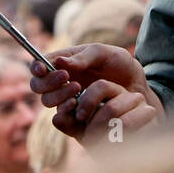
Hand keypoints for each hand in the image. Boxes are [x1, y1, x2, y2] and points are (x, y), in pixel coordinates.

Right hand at [29, 44, 162, 143]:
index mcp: (65, 62)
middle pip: (38, 85)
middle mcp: (61, 82)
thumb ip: (85, 57)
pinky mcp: (74, 115)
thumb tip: (60, 62)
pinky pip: (59, 117)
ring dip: (58, 95)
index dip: (36, 67)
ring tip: (78, 89)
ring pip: (46, 101)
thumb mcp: (106, 54)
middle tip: (67, 78)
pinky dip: (64, 111)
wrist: (137, 89)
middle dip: (48, 82)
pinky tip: (78, 105)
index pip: (40, 64)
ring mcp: (66, 99)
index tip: (43, 68)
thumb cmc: (121, 66)